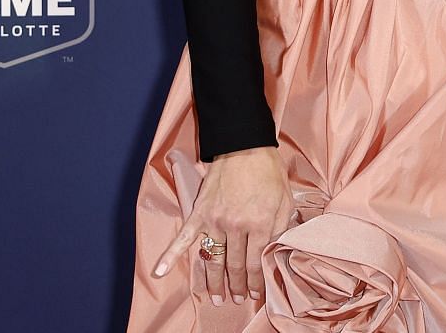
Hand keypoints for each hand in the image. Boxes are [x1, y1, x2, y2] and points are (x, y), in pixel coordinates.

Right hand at [151, 146, 288, 306]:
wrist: (245, 146)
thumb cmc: (268, 172)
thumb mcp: (285, 200)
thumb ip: (279, 228)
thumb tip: (275, 251)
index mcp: (258, 223)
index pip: (255, 262)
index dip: (256, 282)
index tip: (256, 294)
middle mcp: (235, 226)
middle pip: (234, 265)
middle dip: (237, 286)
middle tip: (237, 299)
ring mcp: (214, 220)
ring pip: (212, 259)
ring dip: (214, 281)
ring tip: (215, 298)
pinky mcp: (199, 213)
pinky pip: (183, 238)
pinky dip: (170, 255)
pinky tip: (160, 271)